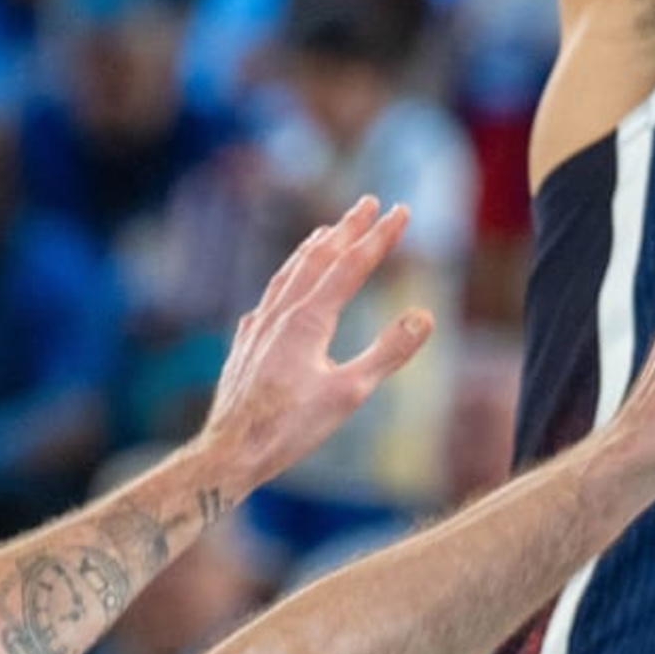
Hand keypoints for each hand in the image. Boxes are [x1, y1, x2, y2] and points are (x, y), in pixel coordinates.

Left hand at [200, 197, 439, 489]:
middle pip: (318, 258)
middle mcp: (280, 313)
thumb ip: (387, 353)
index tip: (401, 211)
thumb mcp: (349, 394)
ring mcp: (259, 326)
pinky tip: (283, 290)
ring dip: (313, 248)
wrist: (230, 451)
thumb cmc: (289, 428)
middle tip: (368, 202)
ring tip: (327, 231)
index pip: (351, 266)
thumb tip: (424, 316)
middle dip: (347, 229)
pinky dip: (285, 279)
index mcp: (308, 320)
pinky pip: (269, 297)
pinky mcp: (246, 344)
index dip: (379, 237)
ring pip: (288, 274)